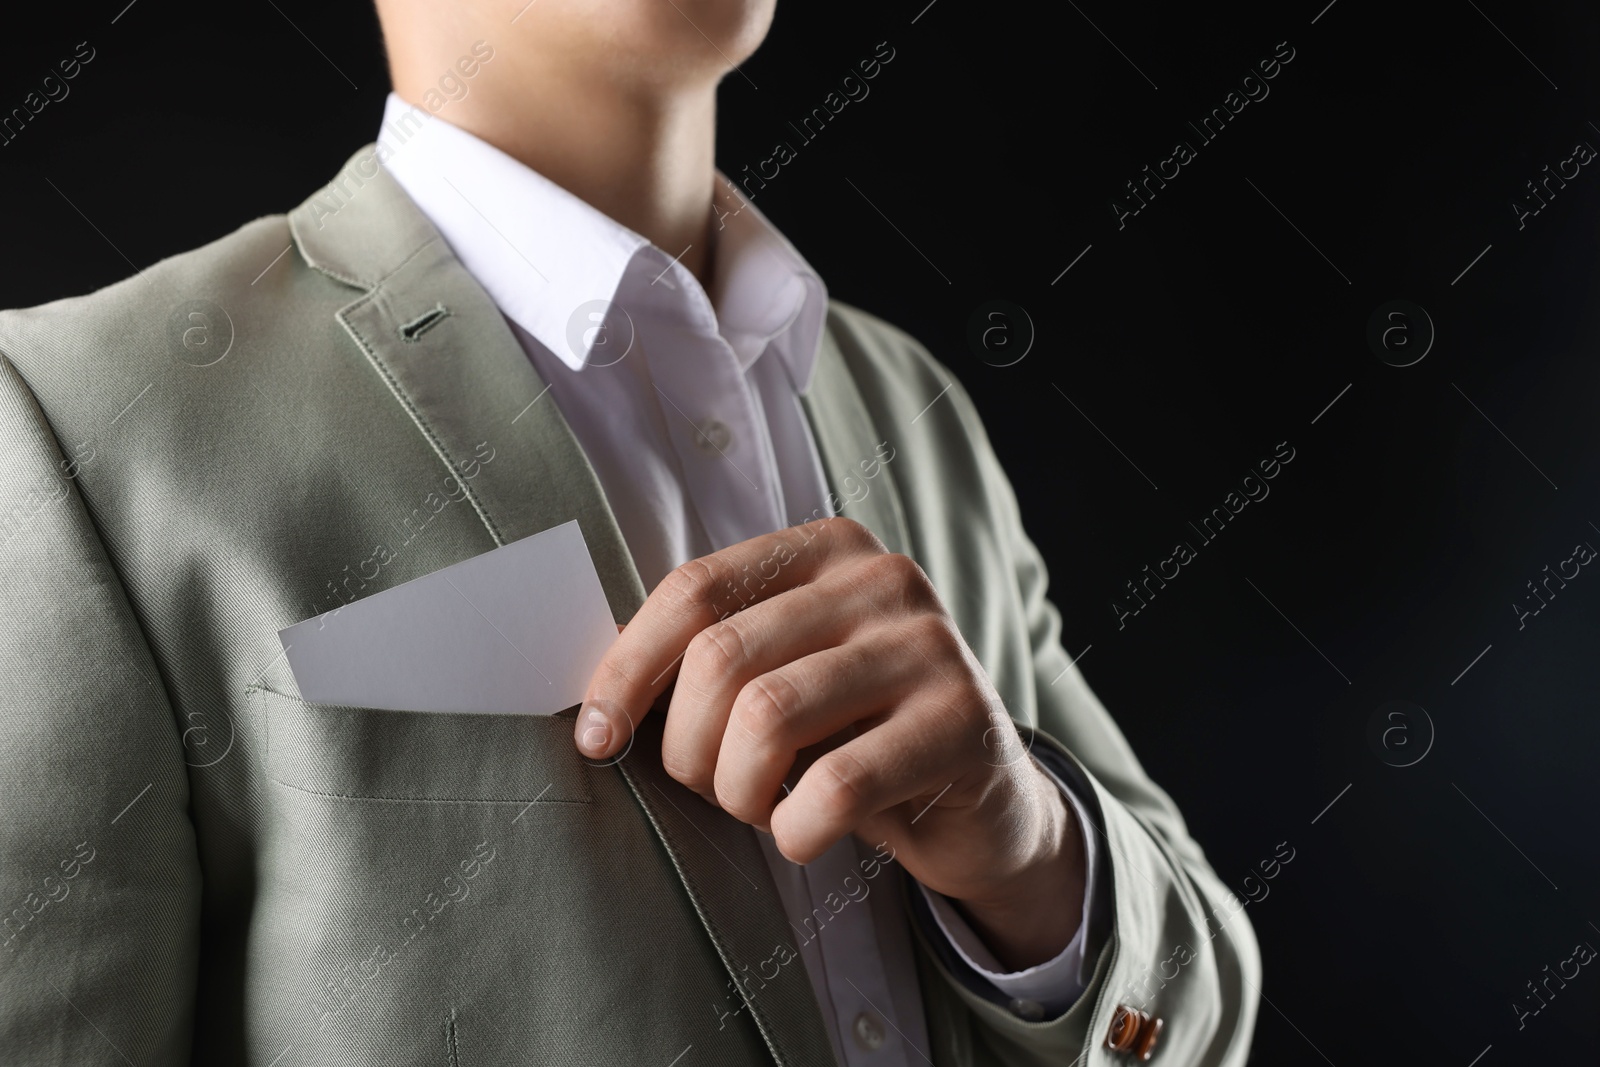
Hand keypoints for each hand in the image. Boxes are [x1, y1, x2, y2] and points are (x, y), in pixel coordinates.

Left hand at [573, 517, 1084, 967]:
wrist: (982, 804)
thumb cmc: (854, 739)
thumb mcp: (782, 679)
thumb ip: (710, 663)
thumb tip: (593, 703)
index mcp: (824, 550)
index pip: (694, 589)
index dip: (628, 669)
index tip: (595, 737)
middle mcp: (881, 579)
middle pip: (722, 656)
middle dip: (687, 746)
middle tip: (707, 788)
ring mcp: (928, 645)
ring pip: (768, 717)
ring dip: (737, 790)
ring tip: (760, 808)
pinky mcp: (963, 721)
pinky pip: (837, 785)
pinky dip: (796, 829)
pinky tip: (807, 834)